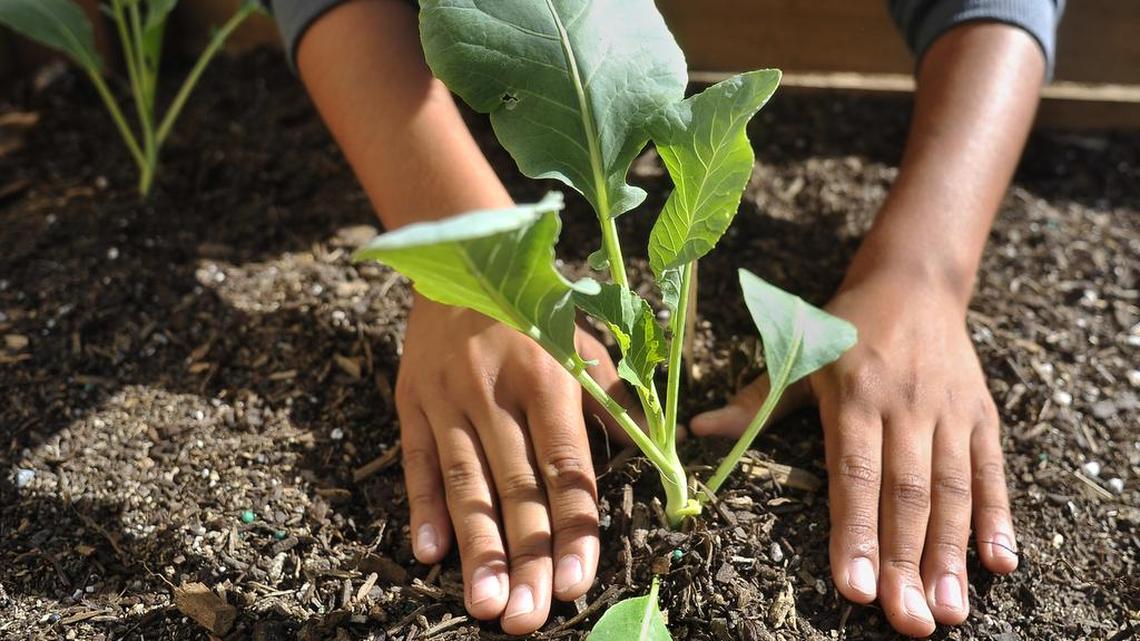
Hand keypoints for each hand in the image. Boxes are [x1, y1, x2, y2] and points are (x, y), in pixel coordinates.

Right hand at [396, 296, 630, 633]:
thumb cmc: (538, 308)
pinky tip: (428, 554)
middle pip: (516, 486)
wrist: (462, 253)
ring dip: (476, 549)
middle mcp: (497, 389)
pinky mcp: (411, 399)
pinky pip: (416, 460)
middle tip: (528, 618)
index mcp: (550, 375)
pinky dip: (421, 506)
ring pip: (465, 482)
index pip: (566, 466)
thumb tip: (658, 453)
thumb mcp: (585, 341)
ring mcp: (448, 396)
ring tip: (484, 605)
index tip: (579, 582)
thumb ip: (614, 400)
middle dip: (525, 557)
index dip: (574, 527)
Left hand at [691, 269, 1016, 636]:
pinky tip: (1001, 565)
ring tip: (949, 611)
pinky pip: (991, 470)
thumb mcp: (796, 354)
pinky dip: (998, 517)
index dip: (855, 532)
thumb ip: (755, 400)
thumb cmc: (843, 327)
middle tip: (910, 622)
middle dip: (906, 562)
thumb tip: (699, 431)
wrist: (913, 281)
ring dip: (951, 555)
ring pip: (952, 491)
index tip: (855, 588)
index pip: (852, 474)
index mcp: (854, 394)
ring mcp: (949, 411)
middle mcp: (905, 405)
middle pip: (906, 495)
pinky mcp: (981, 413)